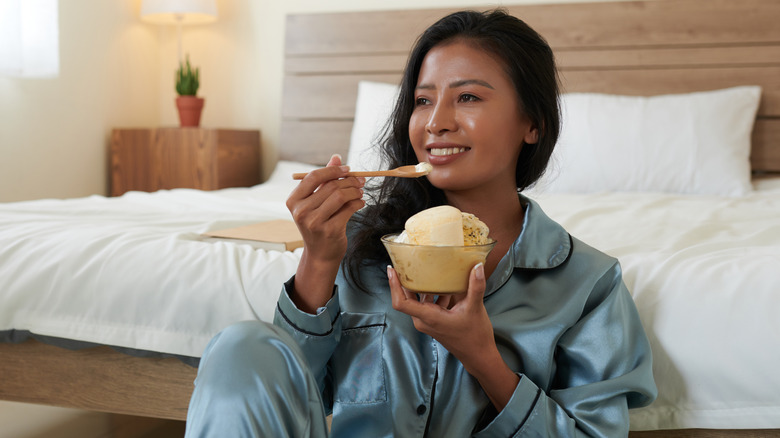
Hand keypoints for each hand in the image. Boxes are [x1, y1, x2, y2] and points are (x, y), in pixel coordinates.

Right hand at [287, 154, 364, 311]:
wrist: (320, 254)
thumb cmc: (318, 224)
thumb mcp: (316, 201)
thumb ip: (325, 179)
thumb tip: (336, 157)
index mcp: (293, 200)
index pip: (313, 177)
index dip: (333, 170)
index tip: (348, 169)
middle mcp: (301, 211)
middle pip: (330, 186)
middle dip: (349, 181)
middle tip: (360, 181)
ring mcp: (314, 222)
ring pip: (341, 196)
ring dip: (355, 191)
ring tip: (360, 191)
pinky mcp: (330, 230)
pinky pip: (349, 209)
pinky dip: (358, 203)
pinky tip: (361, 202)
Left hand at [389, 263, 519, 409]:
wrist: (478, 355)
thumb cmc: (475, 336)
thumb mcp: (475, 308)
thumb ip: (476, 286)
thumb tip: (478, 266)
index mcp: (428, 317)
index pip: (401, 303)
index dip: (393, 285)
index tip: (391, 270)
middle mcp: (423, 320)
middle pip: (407, 298)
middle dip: (406, 280)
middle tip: (407, 262)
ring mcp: (427, 322)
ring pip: (418, 300)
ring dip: (423, 287)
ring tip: (429, 270)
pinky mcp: (433, 322)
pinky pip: (427, 305)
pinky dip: (433, 294)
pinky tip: (446, 286)